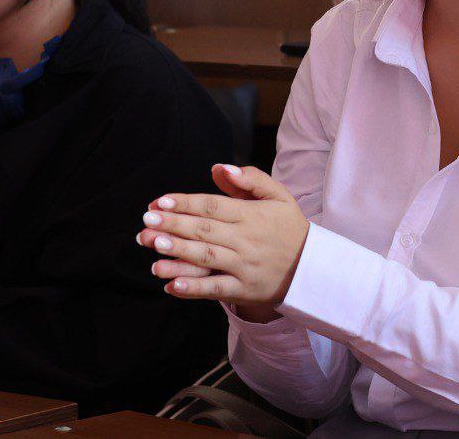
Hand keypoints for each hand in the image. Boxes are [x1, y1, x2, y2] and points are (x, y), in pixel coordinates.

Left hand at [140, 164, 309, 311]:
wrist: (312, 268)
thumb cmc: (289, 227)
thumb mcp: (278, 196)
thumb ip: (250, 179)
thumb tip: (219, 168)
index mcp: (251, 215)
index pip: (213, 206)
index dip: (186, 203)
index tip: (160, 201)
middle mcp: (246, 240)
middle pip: (204, 230)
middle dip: (173, 224)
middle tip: (146, 220)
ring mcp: (244, 267)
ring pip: (206, 258)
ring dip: (177, 252)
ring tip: (153, 245)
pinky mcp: (244, 290)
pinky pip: (216, 289)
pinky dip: (193, 288)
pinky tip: (171, 285)